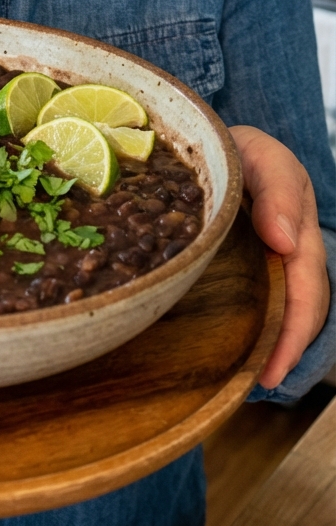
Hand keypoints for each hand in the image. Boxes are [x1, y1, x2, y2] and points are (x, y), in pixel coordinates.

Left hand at [230, 125, 329, 388]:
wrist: (220, 143)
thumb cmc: (244, 151)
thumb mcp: (261, 156)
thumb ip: (277, 191)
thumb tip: (283, 241)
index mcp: (297, 231)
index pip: (306, 292)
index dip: (294, 332)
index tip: (272, 367)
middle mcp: (288, 251)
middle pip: (297, 311)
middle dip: (282, 351)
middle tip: (258, 383)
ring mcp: (266, 260)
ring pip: (276, 311)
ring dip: (265, 345)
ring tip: (244, 378)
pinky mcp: (242, 264)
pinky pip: (252, 300)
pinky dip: (247, 326)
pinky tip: (227, 348)